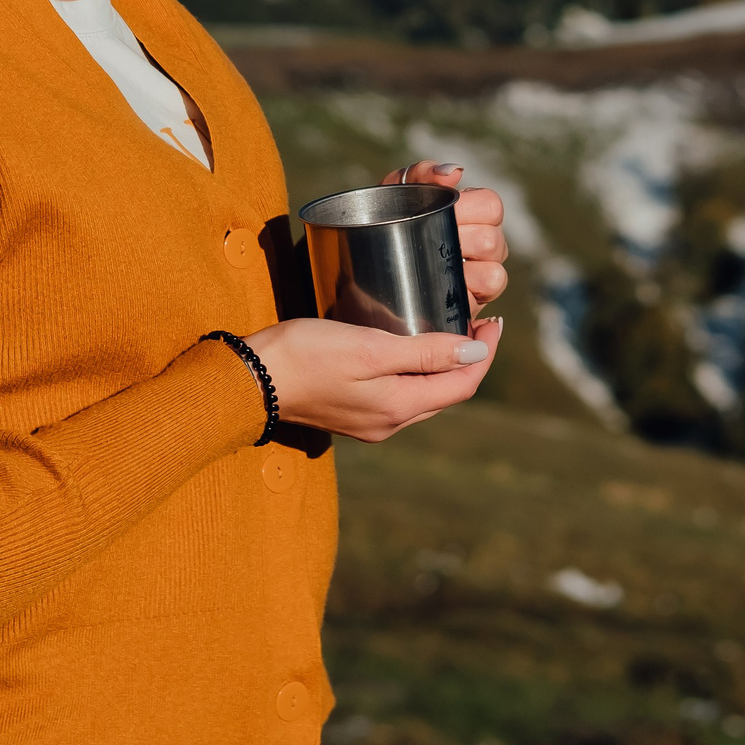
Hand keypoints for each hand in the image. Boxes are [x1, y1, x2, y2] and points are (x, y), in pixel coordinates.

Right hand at [243, 316, 506, 442]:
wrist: (249, 379)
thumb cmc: (307, 355)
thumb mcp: (371, 347)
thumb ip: (424, 352)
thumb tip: (474, 354)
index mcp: (399, 408)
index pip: (462, 384)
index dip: (484, 353)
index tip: (494, 321)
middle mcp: (390, 423)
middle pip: (447, 393)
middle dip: (469, 360)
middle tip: (478, 321)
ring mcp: (370, 422)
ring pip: (424, 395)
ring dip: (444, 367)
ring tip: (451, 331)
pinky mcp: (352, 413)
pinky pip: (400, 395)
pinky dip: (417, 373)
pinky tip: (411, 349)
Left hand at [389, 160, 509, 312]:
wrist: (361, 258)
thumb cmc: (388, 217)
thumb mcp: (398, 190)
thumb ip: (424, 172)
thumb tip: (455, 172)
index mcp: (474, 215)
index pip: (492, 206)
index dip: (471, 208)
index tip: (445, 212)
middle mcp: (485, 247)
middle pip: (493, 241)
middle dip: (461, 240)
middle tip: (431, 241)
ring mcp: (479, 279)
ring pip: (493, 275)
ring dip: (463, 270)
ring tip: (435, 264)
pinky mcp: (468, 307)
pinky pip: (478, 304)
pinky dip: (463, 296)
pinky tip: (439, 290)